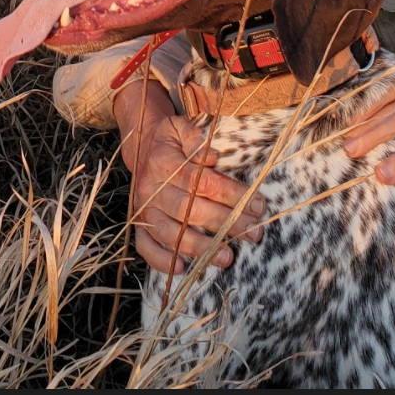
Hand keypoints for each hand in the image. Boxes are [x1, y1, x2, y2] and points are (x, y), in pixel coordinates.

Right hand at [114, 79, 265, 274]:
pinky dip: (161, 260)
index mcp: (164, 162)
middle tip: (252, 233)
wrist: (140, 144)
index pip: (200, 181)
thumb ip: (196, 138)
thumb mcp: (181, 126)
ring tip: (227, 257)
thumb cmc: (169, 138)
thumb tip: (213, 155)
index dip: (230, 194)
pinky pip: (145, 246)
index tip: (257, 204)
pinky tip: (182, 268)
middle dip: (223, 224)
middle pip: (189, 211)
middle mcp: (151, 188)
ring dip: (199, 248)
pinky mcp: (137, 224)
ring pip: (170, 233)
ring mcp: (142, 209)